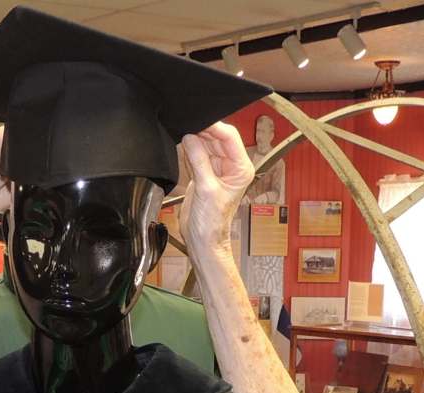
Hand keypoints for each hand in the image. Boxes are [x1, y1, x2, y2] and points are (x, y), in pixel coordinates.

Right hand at [179, 122, 255, 254]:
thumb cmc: (212, 223)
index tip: (198, 120)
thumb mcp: (206, 189)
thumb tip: (189, 137)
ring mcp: (217, 168)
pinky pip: (197, 154)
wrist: (202, 239)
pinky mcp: (204, 173)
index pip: (229, 137)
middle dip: (202, 131)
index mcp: (240, 168)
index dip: (214, 126)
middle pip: (217, 137)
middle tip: (185, 127)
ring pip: (206, 144)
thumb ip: (198, 161)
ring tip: (183, 141)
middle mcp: (231, 166)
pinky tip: (183, 150)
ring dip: (194, 141)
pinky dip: (189, 151)